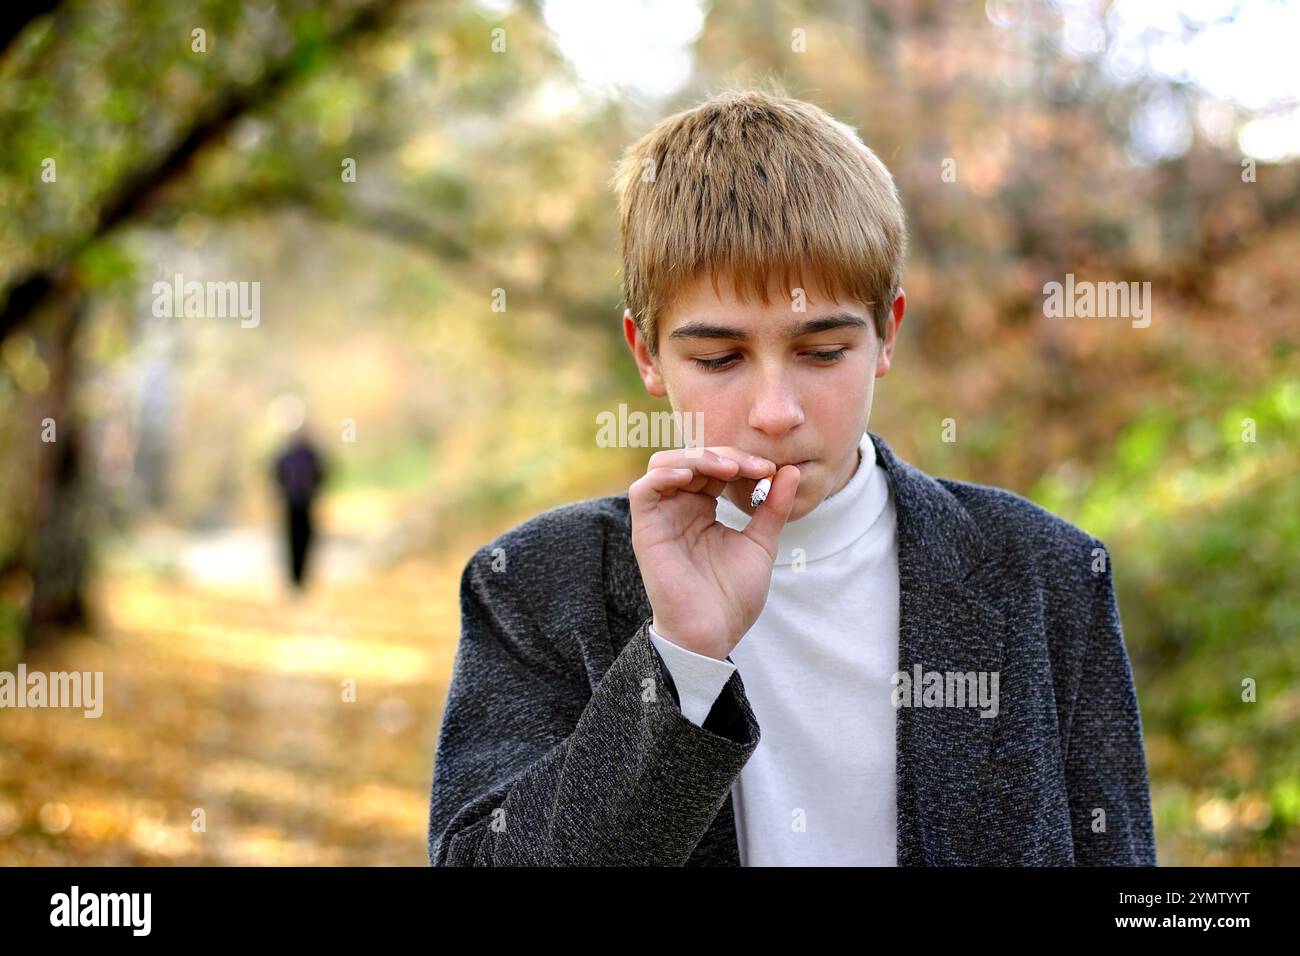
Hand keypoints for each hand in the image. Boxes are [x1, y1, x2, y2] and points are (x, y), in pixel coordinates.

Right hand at [629, 446, 800, 660]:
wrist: (712, 633)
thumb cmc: (733, 597)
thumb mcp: (761, 545)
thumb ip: (773, 508)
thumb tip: (791, 470)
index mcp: (703, 508)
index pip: (717, 466)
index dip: (742, 460)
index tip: (773, 469)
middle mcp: (680, 507)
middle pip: (694, 458)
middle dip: (726, 455)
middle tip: (757, 466)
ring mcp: (662, 517)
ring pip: (666, 464)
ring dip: (698, 457)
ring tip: (730, 469)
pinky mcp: (645, 529)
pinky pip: (643, 490)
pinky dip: (665, 474)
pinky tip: (692, 476)